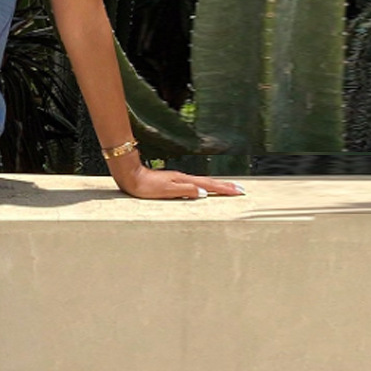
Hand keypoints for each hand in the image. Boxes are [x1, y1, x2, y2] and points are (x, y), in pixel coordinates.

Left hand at [113, 163, 245, 199]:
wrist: (130, 176)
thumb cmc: (146, 186)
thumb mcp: (166, 190)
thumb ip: (185, 191)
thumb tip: (204, 193)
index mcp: (184, 181)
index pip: (209, 185)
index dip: (224, 189)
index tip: (239, 192)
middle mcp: (183, 178)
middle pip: (208, 182)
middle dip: (225, 186)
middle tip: (240, 190)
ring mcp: (178, 179)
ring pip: (202, 182)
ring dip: (216, 185)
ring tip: (227, 188)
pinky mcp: (173, 181)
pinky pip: (194, 183)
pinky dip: (204, 185)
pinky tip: (203, 188)